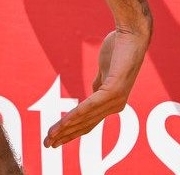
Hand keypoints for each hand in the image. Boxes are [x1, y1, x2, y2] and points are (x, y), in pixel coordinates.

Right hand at [43, 27, 150, 147]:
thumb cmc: (120, 48)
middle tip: (47, 144)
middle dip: (64, 136)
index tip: (55, 139)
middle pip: (85, 125)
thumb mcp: (106, 70)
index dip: (71, 132)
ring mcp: (116, 99)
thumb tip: (92, 93)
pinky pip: (89, 106)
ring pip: (85, 118)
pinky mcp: (113, 90)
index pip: (89, 122)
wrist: (132, 34)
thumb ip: (99, 84)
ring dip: (65, 129)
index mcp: (113, 102)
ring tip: (50, 136)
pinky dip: (75, 115)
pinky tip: (63, 123)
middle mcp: (116, 105)